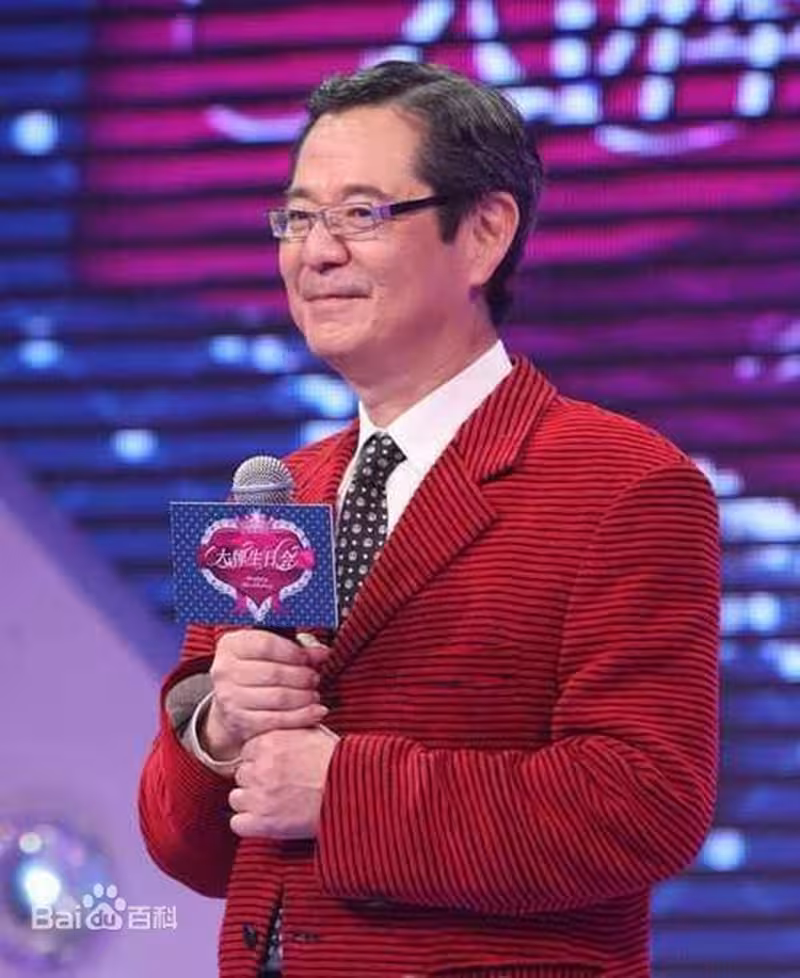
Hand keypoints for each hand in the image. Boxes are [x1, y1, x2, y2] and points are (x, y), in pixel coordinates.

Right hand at [200, 630, 329, 761]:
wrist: (233, 702)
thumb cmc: (257, 670)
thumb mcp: (273, 651)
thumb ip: (299, 649)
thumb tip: (323, 653)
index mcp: (231, 645)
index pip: (266, 645)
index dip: (294, 652)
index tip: (309, 659)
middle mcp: (224, 670)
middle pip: (274, 673)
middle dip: (302, 676)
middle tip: (315, 678)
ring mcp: (229, 698)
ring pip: (278, 698)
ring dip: (304, 697)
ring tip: (314, 694)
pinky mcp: (239, 722)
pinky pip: (277, 721)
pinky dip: (302, 717)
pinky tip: (315, 712)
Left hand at [228, 726, 339, 838]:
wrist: (352, 792)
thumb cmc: (336, 761)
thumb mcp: (312, 732)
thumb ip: (288, 727)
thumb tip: (281, 719)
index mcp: (269, 742)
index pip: (248, 752)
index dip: (261, 761)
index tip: (278, 769)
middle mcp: (260, 767)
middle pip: (242, 774)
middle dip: (257, 781)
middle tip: (280, 787)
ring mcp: (260, 795)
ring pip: (237, 798)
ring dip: (252, 802)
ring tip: (276, 803)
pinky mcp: (263, 822)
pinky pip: (238, 823)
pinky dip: (250, 824)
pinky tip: (268, 820)